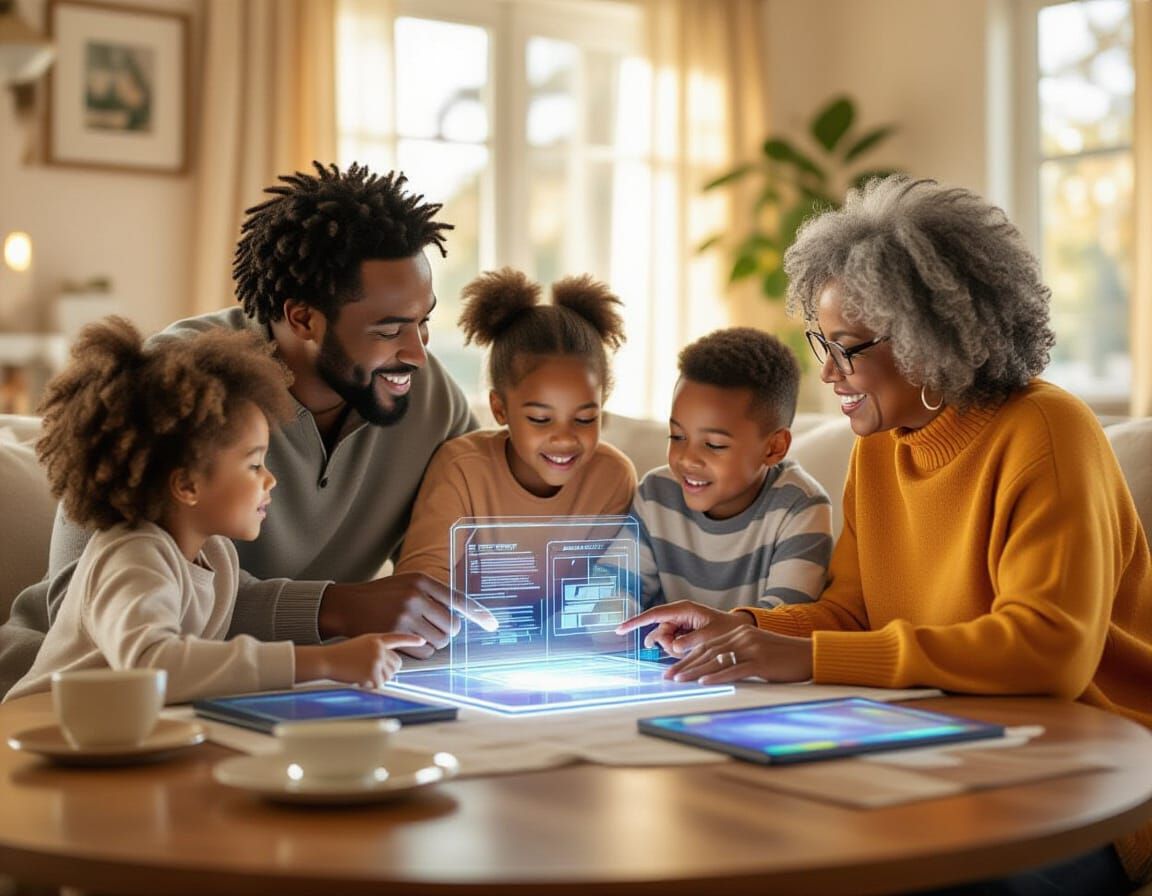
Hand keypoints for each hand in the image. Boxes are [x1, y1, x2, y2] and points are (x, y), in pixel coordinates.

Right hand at [295, 633, 426, 686]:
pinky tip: (358, 679)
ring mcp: (376, 660)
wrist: (327, 660)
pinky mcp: (372, 672)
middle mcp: (379, 648)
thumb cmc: (341, 654)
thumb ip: (377, 649)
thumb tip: (393, 665)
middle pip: (397, 664)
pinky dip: (370, 685)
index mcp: (376, 638)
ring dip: (378, 679)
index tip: (422, 641)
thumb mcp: (361, 644)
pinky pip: (380, 684)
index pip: (398, 638)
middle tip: (371, 671)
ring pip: (389, 676)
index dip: (411, 640)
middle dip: (388, 670)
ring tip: (361, 673)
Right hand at [319, 573, 498, 657]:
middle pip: (452, 626)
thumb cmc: (382, 595)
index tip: (493, 625)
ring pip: (440, 640)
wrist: (346, 604)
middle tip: (434, 630)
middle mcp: (416, 596)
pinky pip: (425, 651)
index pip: (459, 600)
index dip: (479, 614)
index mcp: (422, 581)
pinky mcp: (395, 633)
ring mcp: (405, 615)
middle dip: (448, 632)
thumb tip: (462, 613)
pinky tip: (410, 643)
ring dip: (435, 643)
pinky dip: (423, 651)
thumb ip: (433, 594)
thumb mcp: (407, 583)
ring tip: (419, 634)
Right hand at [615, 600, 752, 657]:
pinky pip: (672, 645)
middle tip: (684, 648)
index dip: (635, 622)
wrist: (738, 631)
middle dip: (667, 644)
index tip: (619, 630)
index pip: (653, 615)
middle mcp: (677, 615)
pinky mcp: (682, 634)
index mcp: (682, 609)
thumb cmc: (726, 629)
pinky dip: (679, 652)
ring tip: (694, 648)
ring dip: (675, 650)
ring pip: (665, 641)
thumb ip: (689, 641)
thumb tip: (672, 646)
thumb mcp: (710, 635)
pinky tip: (693, 649)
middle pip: (659, 632)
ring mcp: (679, 625)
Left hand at [665, 626, 813, 683]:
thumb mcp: (756, 652)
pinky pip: (735, 669)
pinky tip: (704, 682)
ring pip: (716, 660)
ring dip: (695, 671)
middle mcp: (741, 638)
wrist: (809, 655)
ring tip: (679, 680)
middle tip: (667, 677)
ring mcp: (751, 648)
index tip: (672, 669)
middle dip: (685, 665)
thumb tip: (715, 670)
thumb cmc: (782, 658)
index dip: (687, 658)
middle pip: (707, 652)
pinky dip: (718, 677)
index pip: (706, 646)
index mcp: (738, 634)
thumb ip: (737, 656)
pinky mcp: (761, 661)